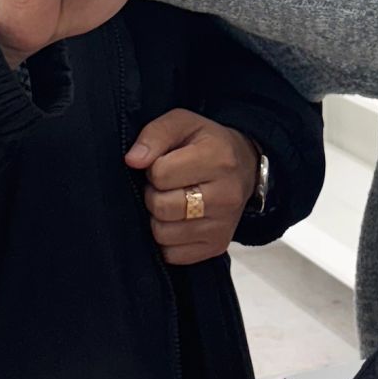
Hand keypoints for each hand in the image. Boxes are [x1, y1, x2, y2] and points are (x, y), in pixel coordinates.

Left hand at [125, 109, 260, 266]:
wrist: (245, 169)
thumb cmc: (207, 144)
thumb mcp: (183, 124)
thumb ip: (155, 134)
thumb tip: (132, 160)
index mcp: (218, 159)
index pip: (160, 174)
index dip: (153, 168)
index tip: (164, 164)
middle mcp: (226, 195)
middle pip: (160, 206)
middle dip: (154, 194)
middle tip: (165, 185)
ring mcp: (223, 225)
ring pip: (163, 233)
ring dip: (158, 218)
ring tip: (172, 201)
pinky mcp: (217, 246)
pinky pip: (172, 254)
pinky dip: (167, 240)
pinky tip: (178, 221)